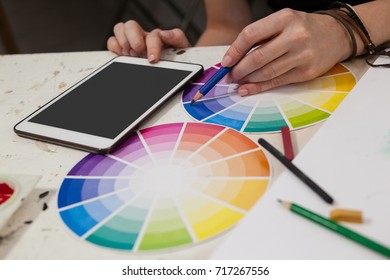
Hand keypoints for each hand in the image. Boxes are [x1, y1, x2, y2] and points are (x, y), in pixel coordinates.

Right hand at [107, 20, 190, 62]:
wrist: (171, 67)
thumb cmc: (175, 58)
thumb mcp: (181, 49)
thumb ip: (177, 37)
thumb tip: (165, 33)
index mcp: (158, 37)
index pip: (153, 35)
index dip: (152, 46)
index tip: (152, 58)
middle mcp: (143, 37)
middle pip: (131, 25)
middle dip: (134, 40)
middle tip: (138, 53)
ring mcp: (131, 42)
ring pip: (120, 29)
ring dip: (123, 42)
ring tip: (130, 55)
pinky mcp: (122, 49)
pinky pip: (112, 42)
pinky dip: (115, 48)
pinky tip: (123, 56)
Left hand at [221, 9, 354, 95]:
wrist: (336, 35)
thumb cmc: (303, 28)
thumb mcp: (282, 22)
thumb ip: (260, 37)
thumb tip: (234, 58)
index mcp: (285, 18)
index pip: (251, 35)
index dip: (234, 51)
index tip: (225, 62)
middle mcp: (295, 36)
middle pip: (257, 57)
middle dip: (239, 70)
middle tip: (229, 76)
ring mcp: (302, 55)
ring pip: (266, 72)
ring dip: (247, 80)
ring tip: (237, 82)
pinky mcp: (306, 72)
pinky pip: (276, 82)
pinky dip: (258, 87)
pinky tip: (247, 89)